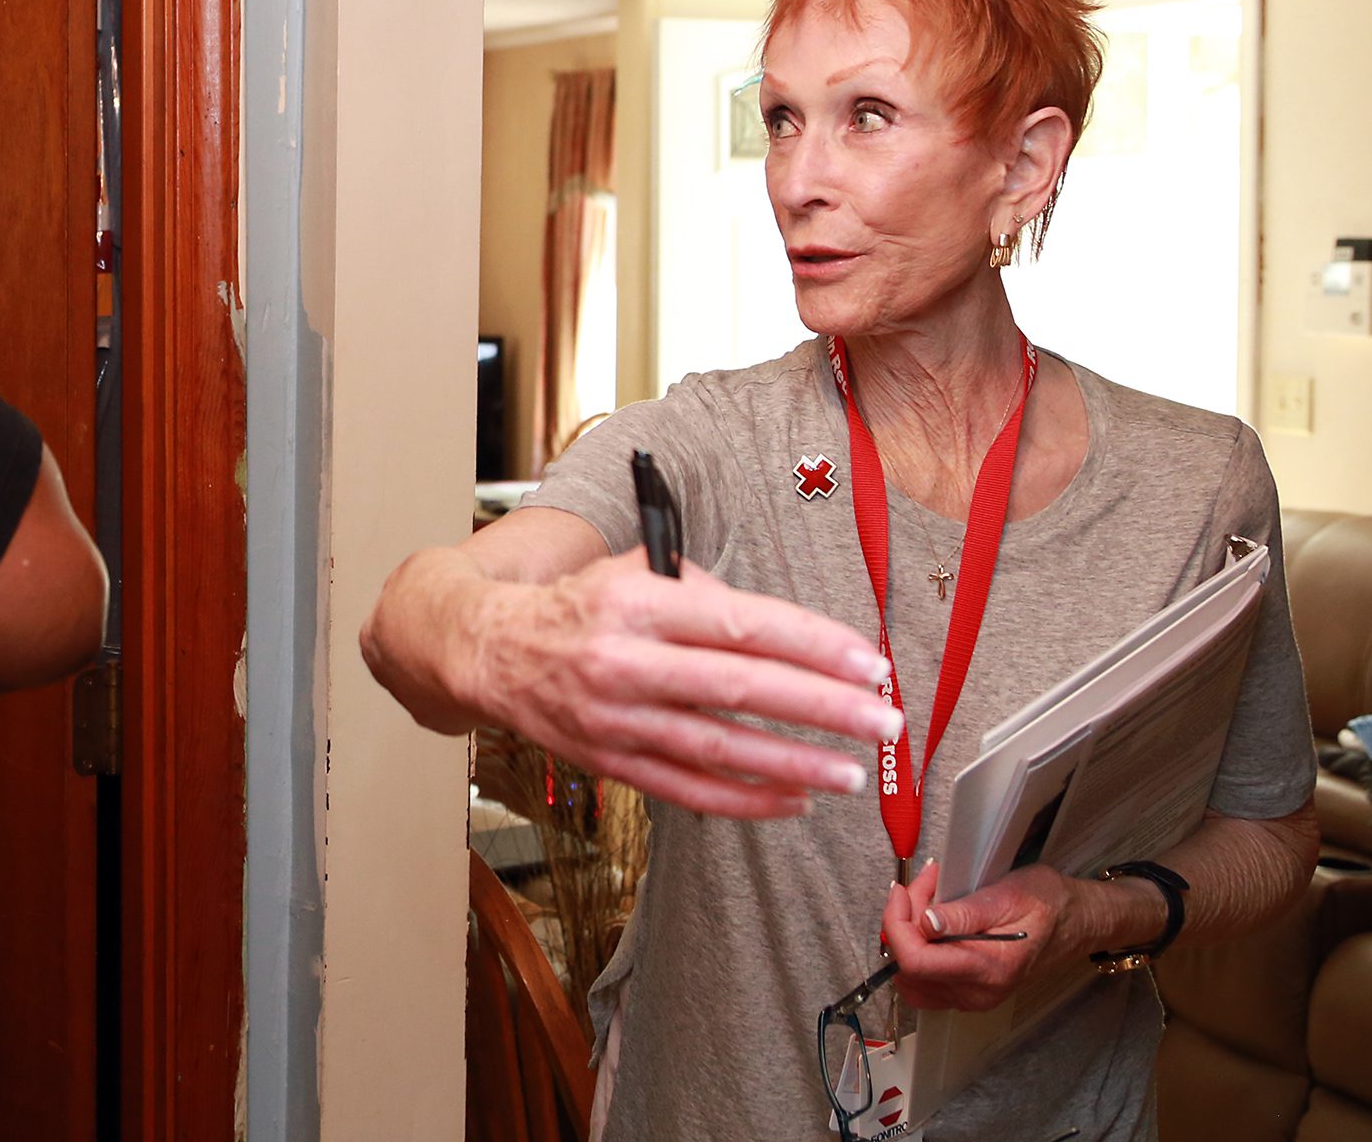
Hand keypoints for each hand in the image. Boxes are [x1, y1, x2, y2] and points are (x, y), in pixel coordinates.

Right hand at [469, 550, 903, 819]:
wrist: (489, 652)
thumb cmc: (576, 607)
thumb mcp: (632, 572)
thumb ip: (702, 592)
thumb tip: (779, 627)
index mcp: (638, 603)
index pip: (743, 624)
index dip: (813, 645)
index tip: (868, 662)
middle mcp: (626, 661)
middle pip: (741, 688)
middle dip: (822, 707)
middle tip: (882, 721)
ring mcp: (617, 718)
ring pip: (719, 748)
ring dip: (792, 764)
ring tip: (851, 772)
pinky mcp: (611, 761)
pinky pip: (688, 788)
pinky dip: (745, 799)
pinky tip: (793, 799)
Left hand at [879, 859, 1072, 1011]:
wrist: (1077, 923)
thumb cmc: (1048, 904)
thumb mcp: (1007, 896)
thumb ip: (964, 914)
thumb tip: (924, 923)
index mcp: (988, 970)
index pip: (915, 963)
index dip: (896, 924)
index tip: (901, 889)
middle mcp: (975, 994)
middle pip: (908, 968)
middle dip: (903, 920)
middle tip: (925, 885)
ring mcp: (970, 998)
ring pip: (911, 974)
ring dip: (908, 932)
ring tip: (929, 897)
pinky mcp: (967, 992)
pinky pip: (925, 977)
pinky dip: (919, 945)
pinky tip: (933, 917)